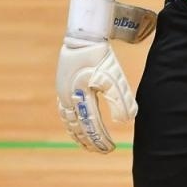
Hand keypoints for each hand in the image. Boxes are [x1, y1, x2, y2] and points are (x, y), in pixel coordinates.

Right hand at [56, 0, 137, 152]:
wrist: (84, 36)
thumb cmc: (101, 55)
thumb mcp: (114, 76)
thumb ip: (121, 99)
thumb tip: (125, 121)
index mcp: (82, 96)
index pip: (92, 125)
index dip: (100, 139)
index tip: (110, 149)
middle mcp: (69, 97)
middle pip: (78, 127)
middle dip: (90, 141)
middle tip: (101, 150)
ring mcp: (63, 93)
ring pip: (68, 121)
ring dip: (78, 135)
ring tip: (87, 144)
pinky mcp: (62, 87)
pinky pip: (64, 112)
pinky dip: (70, 124)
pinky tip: (75, 127)